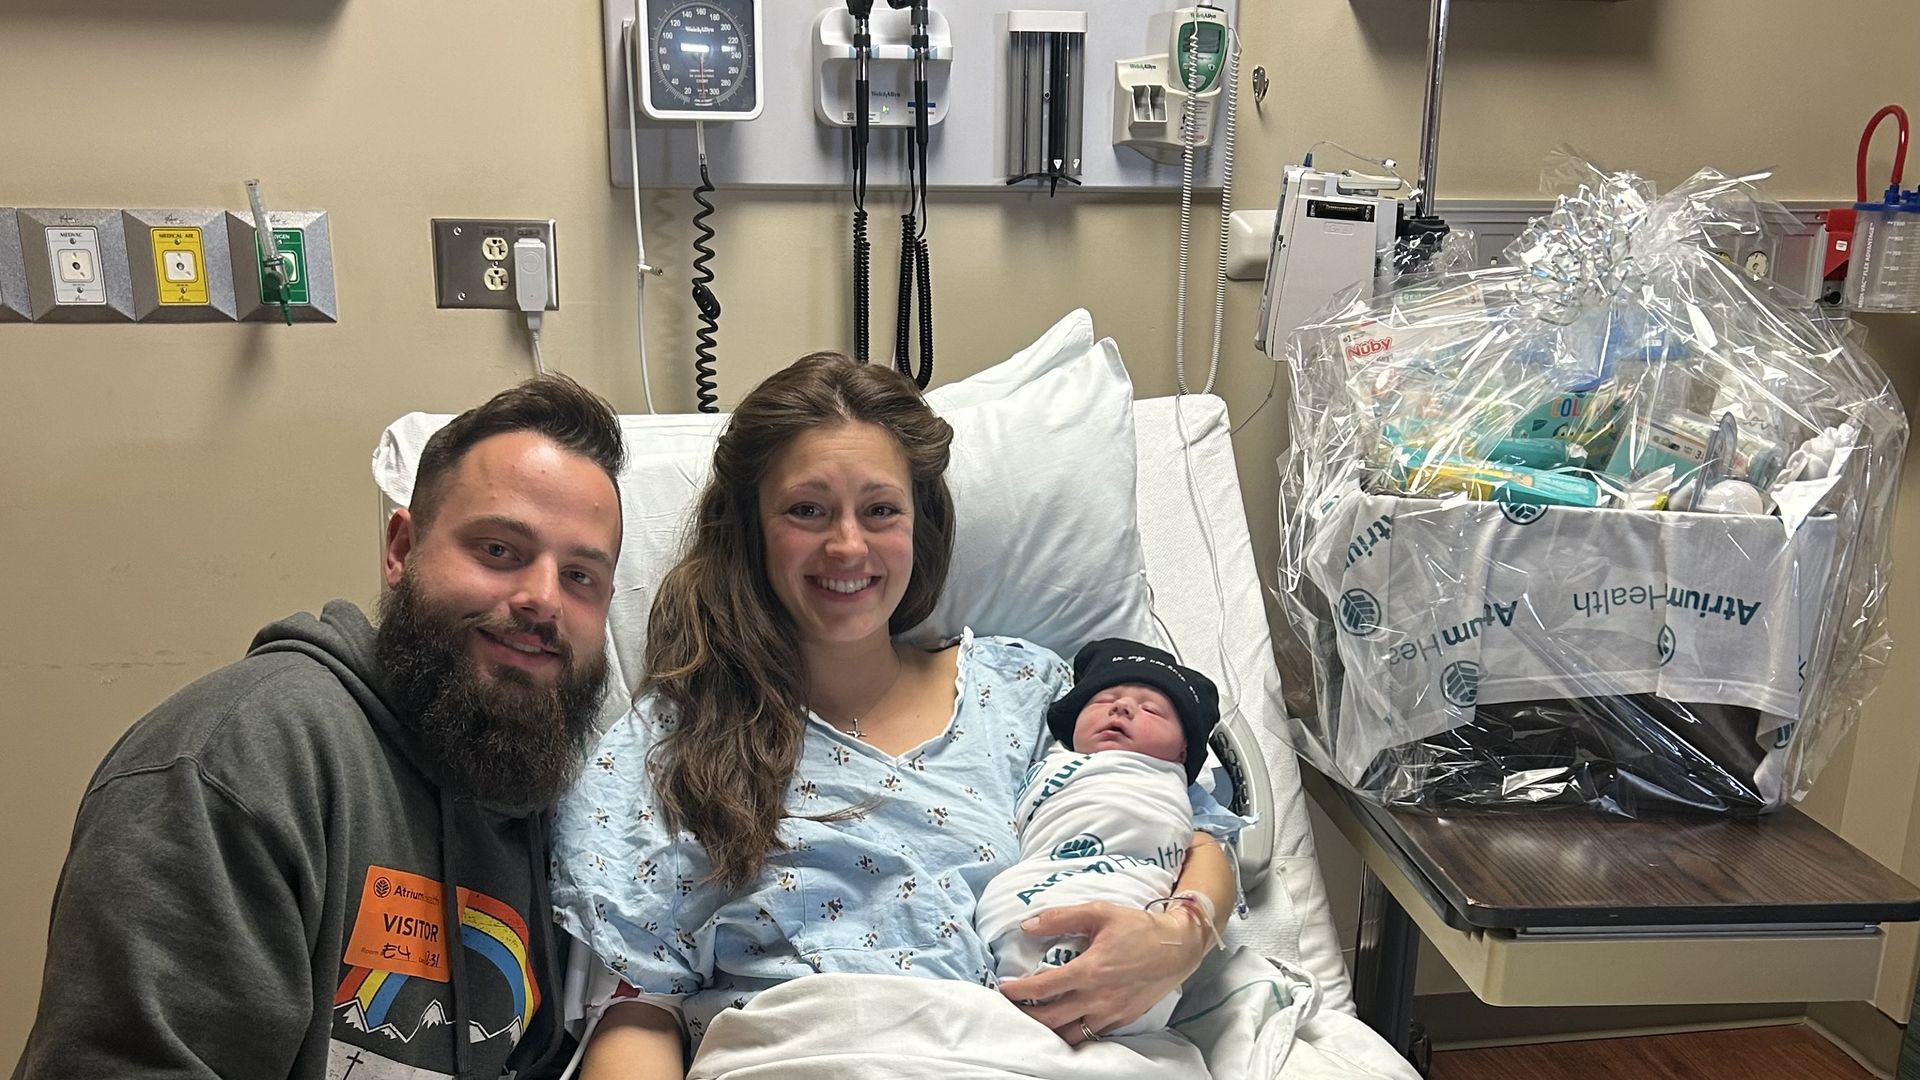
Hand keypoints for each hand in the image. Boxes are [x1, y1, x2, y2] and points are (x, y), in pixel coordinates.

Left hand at [997, 902, 1205, 1044]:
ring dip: (1049, 1028)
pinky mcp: (1122, 1020)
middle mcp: (1097, 998)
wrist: (1178, 948)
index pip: (1043, 987)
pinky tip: (1065, 1021)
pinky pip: (1091, 1034)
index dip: (1018, 991)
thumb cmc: (1138, 927)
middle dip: (1026, 1017)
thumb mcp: (1099, 912)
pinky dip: (1073, 1031)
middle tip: (1011, 1010)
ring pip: (1069, 1034)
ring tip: (1035, 1019)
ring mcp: (1111, 1013)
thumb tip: (1027, 924)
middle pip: (1050, 1019)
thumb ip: (1060, 917)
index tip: (1003, 989)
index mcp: (1089, 971)